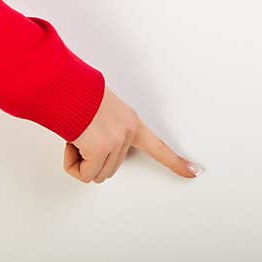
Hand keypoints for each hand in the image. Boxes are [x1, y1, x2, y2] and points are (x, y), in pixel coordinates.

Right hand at [63, 84, 199, 183]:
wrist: (67, 87)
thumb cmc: (77, 96)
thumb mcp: (101, 113)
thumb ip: (106, 132)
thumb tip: (94, 151)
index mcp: (132, 123)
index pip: (159, 147)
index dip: (176, 162)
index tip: (194, 173)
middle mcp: (128, 132)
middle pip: (110, 170)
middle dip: (90, 160)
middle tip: (82, 137)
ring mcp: (117, 141)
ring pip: (97, 174)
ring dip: (81, 161)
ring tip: (77, 136)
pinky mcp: (101, 149)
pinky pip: (85, 174)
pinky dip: (72, 164)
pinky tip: (72, 142)